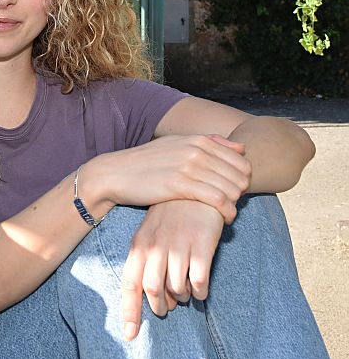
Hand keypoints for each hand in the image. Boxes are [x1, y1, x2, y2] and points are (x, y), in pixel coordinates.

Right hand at [81, 134, 250, 222]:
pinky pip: (218, 199)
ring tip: (228, 213)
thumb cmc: (146, 163)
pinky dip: (227, 211)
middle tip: (232, 205)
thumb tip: (240, 147)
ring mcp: (189, 166)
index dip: (244, 180)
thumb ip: (209, 144)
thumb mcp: (176, 145)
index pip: (242, 161)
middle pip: (240, 175)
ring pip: (232, 188)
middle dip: (241, 193)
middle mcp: (197, 150)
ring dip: (236, 205)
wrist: (115, 174)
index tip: (235, 192)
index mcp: (198, 140)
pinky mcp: (180, 185)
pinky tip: (225, 218)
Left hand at [120, 200, 223, 340]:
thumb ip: (145, 261)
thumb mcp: (149, 234)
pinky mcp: (202, 244)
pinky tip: (200, 289)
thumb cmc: (170, 216)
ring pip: (176, 287)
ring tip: (184, 294)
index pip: (130, 283)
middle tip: (167, 308)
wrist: (196, 189)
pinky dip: (199, 292)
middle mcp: (156, 246)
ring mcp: (179, 245)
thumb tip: (150, 295)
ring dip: (181, 298)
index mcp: (140, 245)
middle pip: (152, 289)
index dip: (130, 311)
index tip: (130, 334)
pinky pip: (199, 280)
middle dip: (160, 306)